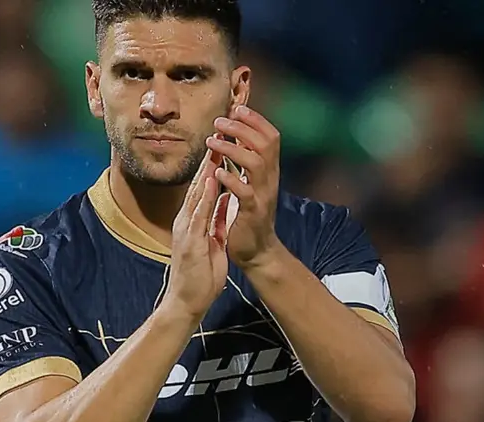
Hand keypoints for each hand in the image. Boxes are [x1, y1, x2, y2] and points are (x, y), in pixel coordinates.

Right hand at [161, 149, 230, 321]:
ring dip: (205, 171)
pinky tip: (213, 180)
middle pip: (198, 185)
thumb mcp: (210, 242)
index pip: (203, 189)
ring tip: (215, 147)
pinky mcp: (190, 241)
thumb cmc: (198, 275)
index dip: (212, 166)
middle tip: (217, 135)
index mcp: (192, 221)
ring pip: (197, 195)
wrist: (186, 301)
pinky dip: (206, 196)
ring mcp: (187, 230)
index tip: (223, 145)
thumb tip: (223, 202)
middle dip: (208, 160)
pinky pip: (199, 214)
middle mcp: (187, 221)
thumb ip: (214, 221)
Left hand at [207, 105, 282, 269]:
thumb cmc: (247, 216)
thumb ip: (244, 162)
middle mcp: (270, 179)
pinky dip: (231, 179)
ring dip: (233, 149)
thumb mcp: (249, 184)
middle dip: (242, 128)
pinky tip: (217, 171)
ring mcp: (263, 196)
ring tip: (212, 142)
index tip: (236, 109)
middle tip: (219, 122)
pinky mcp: (254, 213)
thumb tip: (235, 136)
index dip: (255, 120)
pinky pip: (245, 192)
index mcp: (269, 171)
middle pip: (265, 144)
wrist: (256, 251)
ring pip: (256, 163)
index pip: (270, 136)